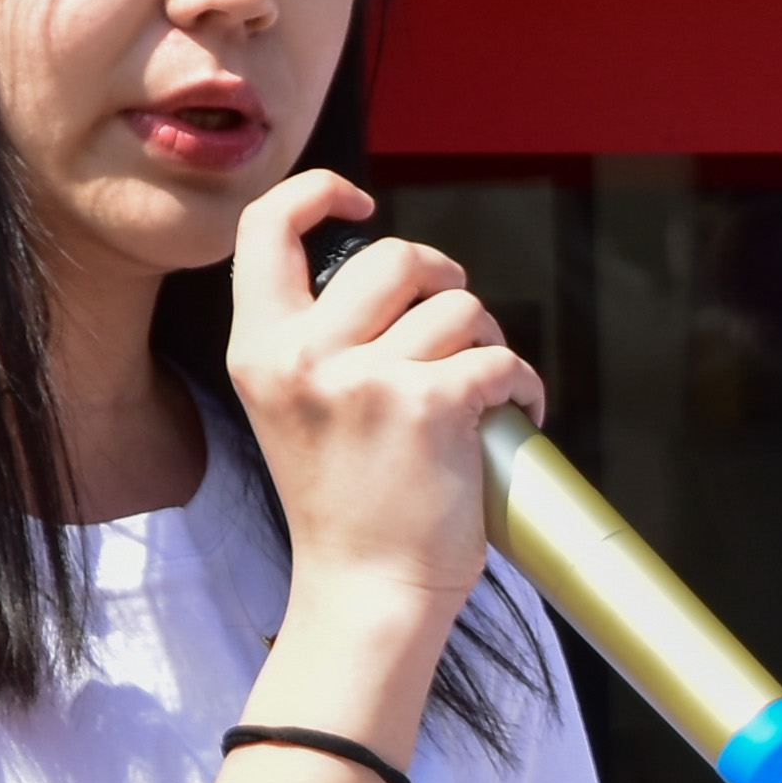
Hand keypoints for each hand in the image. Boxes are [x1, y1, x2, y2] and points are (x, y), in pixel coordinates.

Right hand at [229, 175, 538, 636]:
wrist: (365, 590)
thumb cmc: (344, 503)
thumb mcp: (293, 407)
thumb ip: (318, 338)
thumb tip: (392, 274)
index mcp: (259, 348)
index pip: (266, 226)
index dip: (318, 192)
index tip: (361, 201)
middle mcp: (303, 355)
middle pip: (394, 256)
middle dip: (443, 280)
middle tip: (456, 322)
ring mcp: (366, 379)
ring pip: (459, 308)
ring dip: (487, 339)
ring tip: (481, 384)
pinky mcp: (431, 406)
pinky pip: (500, 360)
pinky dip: (522, 384)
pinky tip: (514, 411)